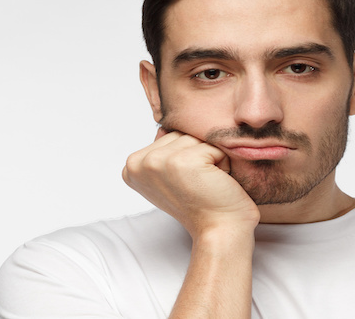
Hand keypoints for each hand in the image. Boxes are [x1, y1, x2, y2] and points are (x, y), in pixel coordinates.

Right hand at [122, 129, 259, 238]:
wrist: (221, 231)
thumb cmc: (203, 205)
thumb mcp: (172, 176)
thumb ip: (164, 150)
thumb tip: (164, 125)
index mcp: (132, 166)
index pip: (168, 136)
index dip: (186, 157)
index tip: (186, 184)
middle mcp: (138, 163)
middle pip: (180, 133)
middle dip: (198, 154)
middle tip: (199, 184)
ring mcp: (157, 161)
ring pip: (196, 137)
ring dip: (210, 158)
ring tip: (207, 182)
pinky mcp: (181, 161)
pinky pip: (212, 144)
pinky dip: (223, 161)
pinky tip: (215, 182)